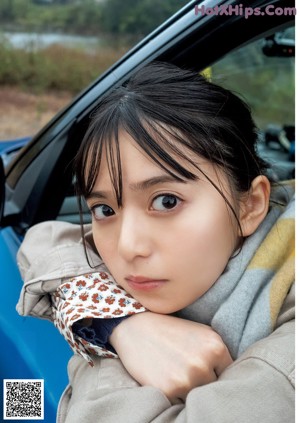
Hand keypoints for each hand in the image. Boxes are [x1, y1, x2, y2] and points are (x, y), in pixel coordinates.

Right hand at [109, 312, 232, 402]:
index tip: (207, 370)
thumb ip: (218, 353)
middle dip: (204, 382)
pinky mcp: (169, 389)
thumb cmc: (170, 331)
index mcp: (215, 346)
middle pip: (214, 387)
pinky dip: (176, 395)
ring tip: (176, 372)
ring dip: (190, 390)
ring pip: (198, 396)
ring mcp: (187, 378)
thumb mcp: (200, 333)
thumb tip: (234, 378)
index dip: (217, 373)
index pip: (229, 374)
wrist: (136, 327)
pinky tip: (166, 377)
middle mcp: (204, 362)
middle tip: (187, 369)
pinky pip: (181, 402)